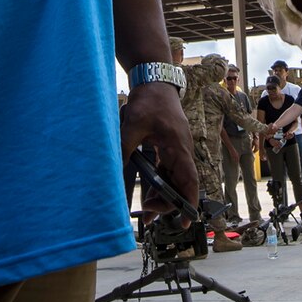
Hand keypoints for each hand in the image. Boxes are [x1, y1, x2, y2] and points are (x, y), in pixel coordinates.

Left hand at [121, 82, 199, 210]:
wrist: (154, 80)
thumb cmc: (148, 100)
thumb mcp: (132, 126)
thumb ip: (124, 150)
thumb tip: (112, 174)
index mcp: (178, 148)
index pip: (189, 181)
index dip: (188, 202)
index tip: (184, 221)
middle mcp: (181, 151)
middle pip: (181, 185)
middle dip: (168, 203)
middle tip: (148, 214)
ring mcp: (175, 149)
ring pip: (173, 180)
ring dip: (162, 195)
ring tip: (146, 210)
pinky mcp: (168, 147)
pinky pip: (167, 171)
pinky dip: (159, 183)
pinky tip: (147, 193)